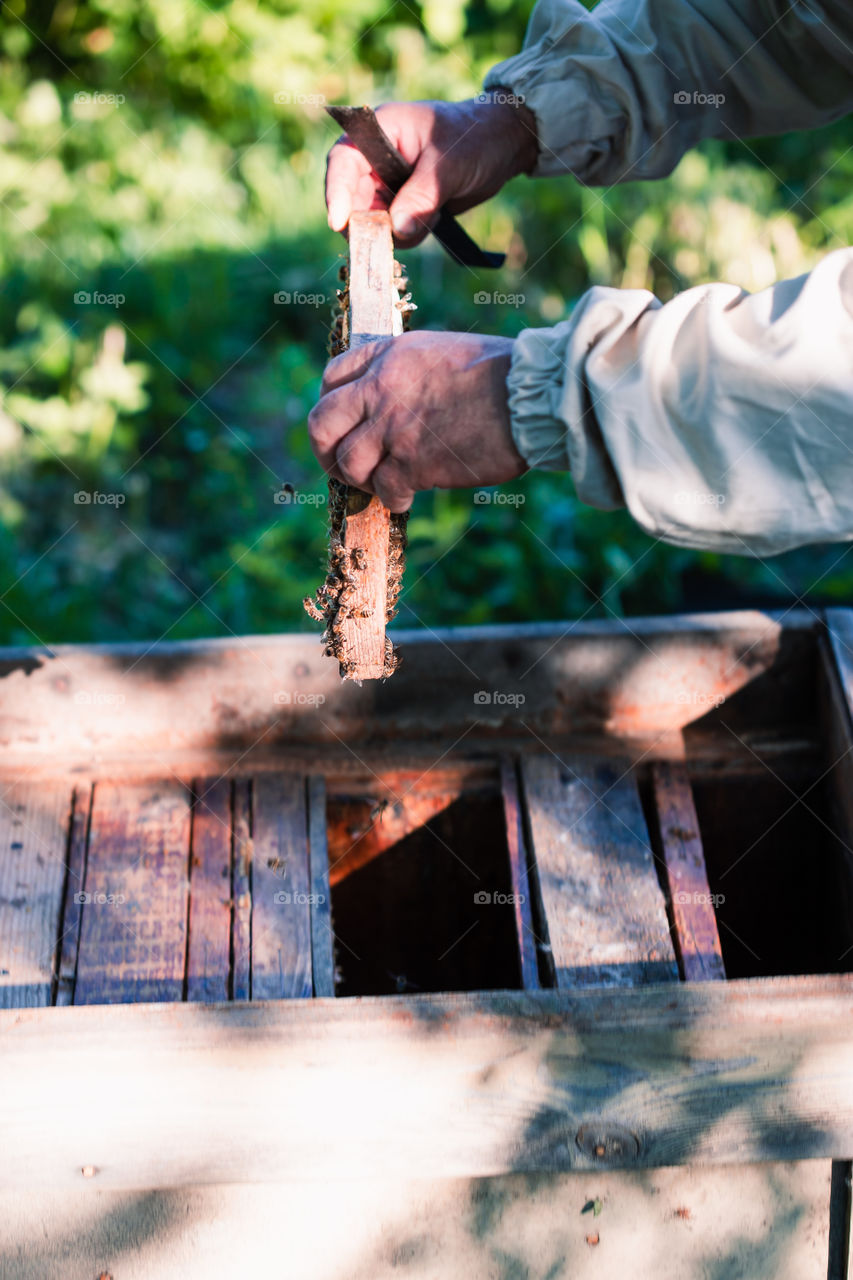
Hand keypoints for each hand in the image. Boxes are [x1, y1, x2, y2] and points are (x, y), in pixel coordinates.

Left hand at [307, 331, 526, 511]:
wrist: (529, 396)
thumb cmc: (502, 374)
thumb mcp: (441, 353)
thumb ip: (409, 374)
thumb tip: (400, 401)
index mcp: (388, 356)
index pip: (332, 377)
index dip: (331, 405)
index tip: (343, 424)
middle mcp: (381, 389)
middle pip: (321, 424)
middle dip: (325, 451)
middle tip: (341, 466)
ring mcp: (392, 427)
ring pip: (347, 464)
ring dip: (361, 481)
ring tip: (382, 485)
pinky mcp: (412, 462)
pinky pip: (384, 490)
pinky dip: (394, 499)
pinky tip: (408, 496)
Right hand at [325, 97, 537, 247]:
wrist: (501, 147)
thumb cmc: (475, 138)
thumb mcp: (449, 165)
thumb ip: (422, 196)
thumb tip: (396, 229)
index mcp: (379, 130)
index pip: (343, 160)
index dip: (337, 191)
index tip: (339, 222)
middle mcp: (376, 158)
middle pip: (351, 198)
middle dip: (366, 223)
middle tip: (387, 242)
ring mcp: (386, 183)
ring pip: (369, 220)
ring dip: (392, 233)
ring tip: (428, 219)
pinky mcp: (400, 204)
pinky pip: (390, 230)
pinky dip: (406, 236)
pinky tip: (432, 221)